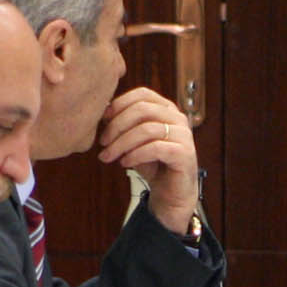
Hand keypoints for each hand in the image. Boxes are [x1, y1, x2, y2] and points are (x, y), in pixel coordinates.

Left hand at [99, 88, 201, 234]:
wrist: (171, 192)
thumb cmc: (152, 164)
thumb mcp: (134, 140)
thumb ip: (124, 125)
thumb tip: (102, 112)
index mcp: (166, 109)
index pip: (143, 94)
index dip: (120, 104)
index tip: (103, 119)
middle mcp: (177, 118)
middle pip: (143, 109)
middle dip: (117, 125)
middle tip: (103, 142)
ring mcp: (183, 135)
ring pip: (147, 129)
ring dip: (121, 143)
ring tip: (108, 156)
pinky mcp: (184, 153)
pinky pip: (155, 148)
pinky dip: (135, 155)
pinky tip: (125, 163)